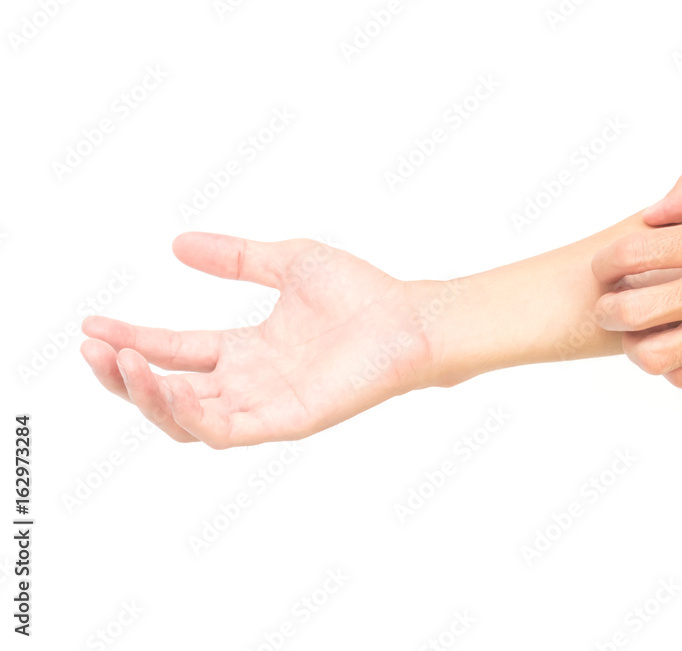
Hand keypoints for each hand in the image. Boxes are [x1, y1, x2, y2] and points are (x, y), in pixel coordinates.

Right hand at [81, 233, 439, 448]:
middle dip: (124, 373)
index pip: (176, 350)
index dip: (133, 339)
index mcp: (247, 350)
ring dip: (145, 393)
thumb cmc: (361, 292)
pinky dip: (186, 412)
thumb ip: (235, 256)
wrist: (409, 318)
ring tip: (117, 361)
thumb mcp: (286, 261)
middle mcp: (250, 382)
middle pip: (170, 389)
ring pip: (186, 417)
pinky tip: (161, 382)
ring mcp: (265, 405)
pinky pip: (222, 430)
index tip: (91, 323)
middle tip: (91, 347)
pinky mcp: (284, 421)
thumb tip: (178, 243)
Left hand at [591, 167, 681, 387]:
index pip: (630, 256)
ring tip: (640, 332)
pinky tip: (679, 347)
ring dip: (634, 345)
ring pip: (653, 356)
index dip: (605, 264)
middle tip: (611, 303)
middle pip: (629, 313)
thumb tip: (654, 214)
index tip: (607, 267)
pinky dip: (672, 367)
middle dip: (607, 308)